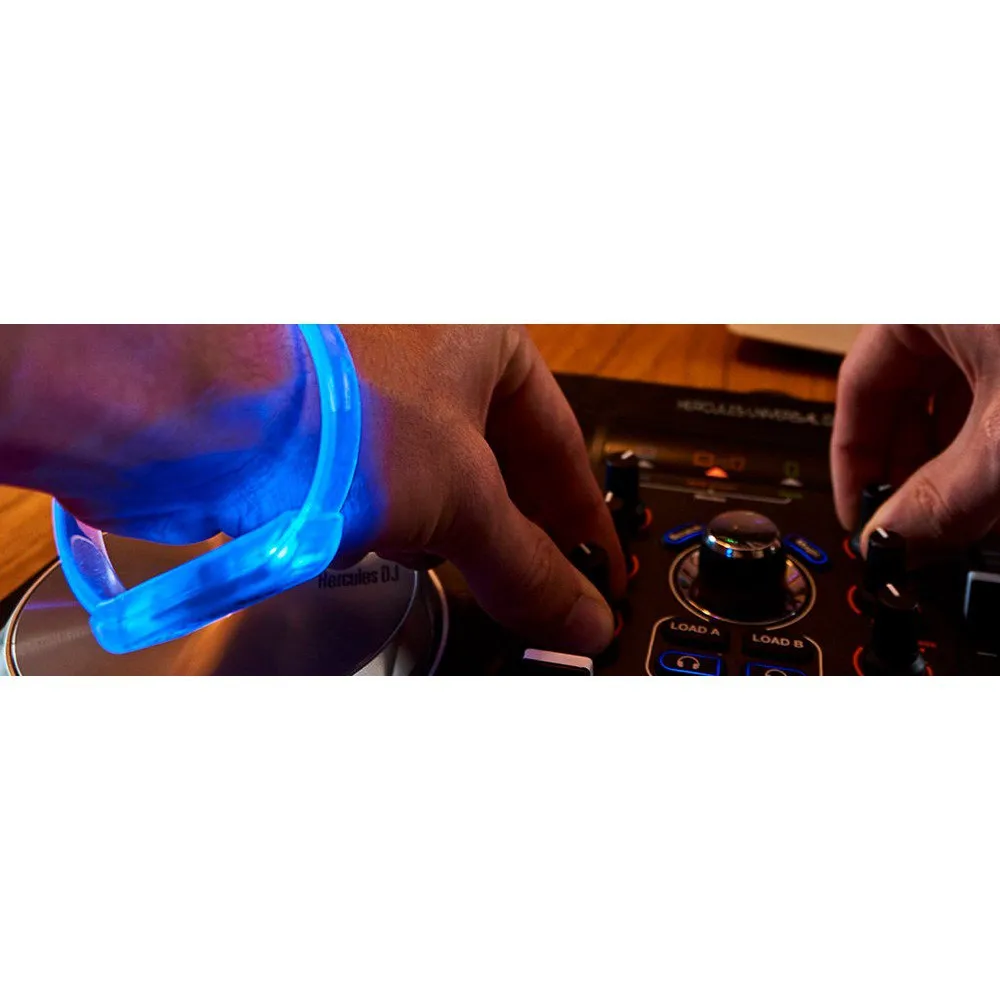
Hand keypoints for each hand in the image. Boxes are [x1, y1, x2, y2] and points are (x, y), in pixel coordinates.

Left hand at [0, 324, 623, 654]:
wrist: (195, 410)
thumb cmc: (339, 413)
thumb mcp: (462, 497)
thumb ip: (530, 565)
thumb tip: (581, 615)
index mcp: (482, 335)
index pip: (560, 441)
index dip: (582, 515)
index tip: (597, 570)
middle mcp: (426, 350)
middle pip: (494, 463)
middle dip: (502, 528)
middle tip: (525, 586)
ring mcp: (368, 384)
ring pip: (430, 476)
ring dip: (431, 526)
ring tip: (422, 552)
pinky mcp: (320, 421)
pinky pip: (374, 482)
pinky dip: (378, 517)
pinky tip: (358, 533)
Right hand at [832, 324, 998, 558]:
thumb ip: (947, 490)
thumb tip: (893, 538)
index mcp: (915, 299)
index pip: (855, 385)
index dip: (853, 463)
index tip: (860, 515)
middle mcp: (946, 301)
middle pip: (901, 394)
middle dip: (909, 467)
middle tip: (911, 524)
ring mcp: (984, 317)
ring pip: (949, 393)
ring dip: (953, 457)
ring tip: (961, 509)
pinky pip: (988, 384)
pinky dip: (987, 433)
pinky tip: (992, 478)